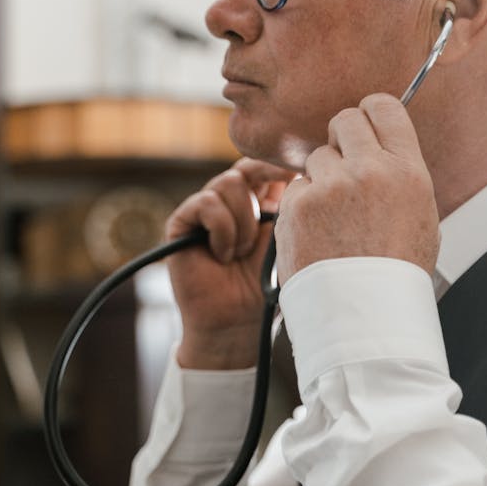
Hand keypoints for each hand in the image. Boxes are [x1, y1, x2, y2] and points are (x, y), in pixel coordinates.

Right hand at [166, 157, 294, 368]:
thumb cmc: (268, 287)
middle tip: (278, 197)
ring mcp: (206, 210)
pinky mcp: (182, 223)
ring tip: (244, 253)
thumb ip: (291, 203)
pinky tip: (224, 255)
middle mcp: (234, 202)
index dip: (284, 162)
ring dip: (244, 221)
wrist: (238, 323)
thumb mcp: (288, 239)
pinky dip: (222, 229)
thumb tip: (303, 168)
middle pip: (248, 165)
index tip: (304, 166)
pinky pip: (206, 204)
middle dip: (267, 175)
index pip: (270, 165)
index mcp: (263, 202)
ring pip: (229, 183)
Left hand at [274, 94, 438, 284]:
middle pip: (345, 120)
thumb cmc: (396, 271)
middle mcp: (370, 170)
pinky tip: (318, 233)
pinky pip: (296, 188)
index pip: (384, 107)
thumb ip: (400, 175)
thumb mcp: (420, 216)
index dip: (370, 114)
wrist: (366, 313)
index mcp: (408, 171)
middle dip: (341, 139)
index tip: (364, 128)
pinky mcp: (299, 205)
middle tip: (343, 168)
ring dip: (322, 179)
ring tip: (335, 219)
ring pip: (317, 157)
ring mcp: (332, 186)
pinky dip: (302, 207)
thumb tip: (383, 147)